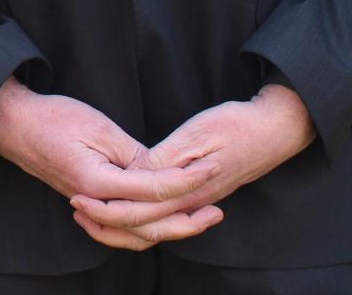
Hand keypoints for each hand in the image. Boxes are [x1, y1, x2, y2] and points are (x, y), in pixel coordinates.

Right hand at [0, 80, 216, 218]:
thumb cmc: (54, 118)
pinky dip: (141, 232)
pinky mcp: (87, 203)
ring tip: (197, 221)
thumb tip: (164, 173)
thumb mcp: (100, 127)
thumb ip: (135, 155)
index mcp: (98, 181)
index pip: (153, 189)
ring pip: (134, 235)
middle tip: (217, 212)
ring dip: (168, 230)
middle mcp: (93, 202)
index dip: (187, 181)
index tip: (211, 169)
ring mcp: (88, 206)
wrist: (15, 124)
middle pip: (148, 226)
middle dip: (187, 221)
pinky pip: (119, 230)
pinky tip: (158, 222)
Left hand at [69, 83, 315, 249]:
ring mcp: (198, 201)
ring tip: (91, 211)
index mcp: (187, 191)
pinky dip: (141, 215)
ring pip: (154, 226)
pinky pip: (166, 215)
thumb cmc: (236, 125)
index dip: (105, 208)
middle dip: (106, 222)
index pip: (139, 212)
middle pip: (142, 226)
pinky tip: (127, 202)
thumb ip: (165, 160)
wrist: (275, 129)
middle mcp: (192, 203)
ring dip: (121, 223)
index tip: (77, 196)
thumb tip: (134, 175)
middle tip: (76, 207)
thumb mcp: (196, 135)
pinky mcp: (202, 194)